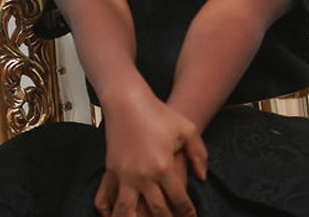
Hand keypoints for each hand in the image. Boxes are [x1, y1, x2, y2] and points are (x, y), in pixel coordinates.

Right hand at [94, 90, 206, 216]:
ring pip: (128, 212)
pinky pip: (106, 199)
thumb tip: (201, 177)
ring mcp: (125, 175)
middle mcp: (143, 175)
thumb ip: (199, 154)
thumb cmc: (158, 113)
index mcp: (163, 166)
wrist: (128, 102)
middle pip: (158, 211)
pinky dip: (109, 212)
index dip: (188, 213)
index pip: (179, 199)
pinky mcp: (111, 171)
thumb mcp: (186, 129)